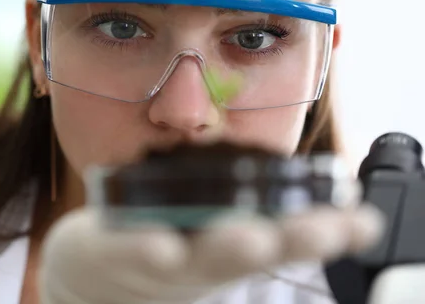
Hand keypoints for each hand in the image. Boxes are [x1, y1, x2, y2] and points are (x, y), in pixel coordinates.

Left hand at [38, 204, 383, 303]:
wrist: (93, 279)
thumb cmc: (162, 244)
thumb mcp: (212, 230)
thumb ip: (248, 210)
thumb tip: (290, 179)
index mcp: (231, 246)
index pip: (286, 237)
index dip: (327, 231)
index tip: (364, 222)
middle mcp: (203, 260)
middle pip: (252, 249)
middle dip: (291, 239)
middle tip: (326, 229)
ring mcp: (158, 260)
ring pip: (197, 255)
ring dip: (227, 246)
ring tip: (251, 237)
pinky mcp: (110, 251)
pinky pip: (127, 249)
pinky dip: (145, 247)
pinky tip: (159, 244)